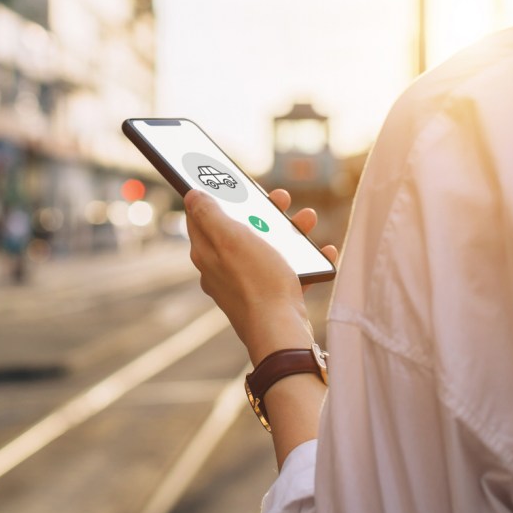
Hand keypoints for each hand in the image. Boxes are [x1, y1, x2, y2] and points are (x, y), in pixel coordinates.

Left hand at [184, 187, 339, 364]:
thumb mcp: (231, 238)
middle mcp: (223, 269)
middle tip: (280, 198)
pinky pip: (286, 271)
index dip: (215, 195)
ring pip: (266, 248)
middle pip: (239, 230)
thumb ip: (210, 214)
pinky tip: (322, 252)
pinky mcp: (269, 297)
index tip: (229, 181)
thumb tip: (190, 195)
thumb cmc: (258, 282)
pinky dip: (303, 260)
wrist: (281, 332)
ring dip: (289, 231)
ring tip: (308, 219)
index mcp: (208, 253)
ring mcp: (246, 284)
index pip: (201, 217)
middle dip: (262, 211)